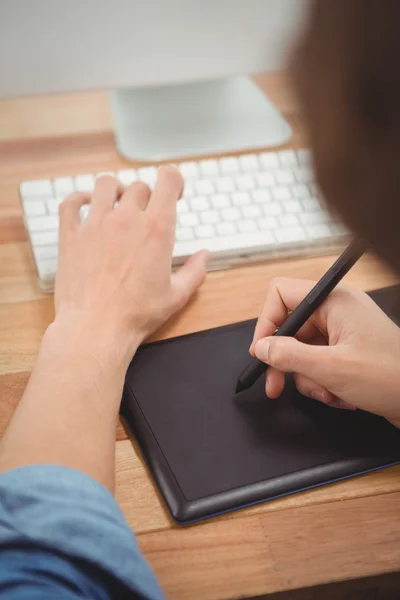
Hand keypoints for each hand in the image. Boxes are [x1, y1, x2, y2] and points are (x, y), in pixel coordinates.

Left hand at [52, 167, 208, 365]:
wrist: (97, 328)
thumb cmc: (137, 315)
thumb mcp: (177, 296)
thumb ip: (195, 271)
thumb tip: (205, 255)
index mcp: (157, 229)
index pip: (168, 179)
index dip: (174, 180)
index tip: (174, 193)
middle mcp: (126, 219)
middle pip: (139, 186)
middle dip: (147, 196)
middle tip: (147, 215)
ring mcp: (95, 225)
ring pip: (105, 185)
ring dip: (116, 190)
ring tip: (118, 204)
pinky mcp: (71, 236)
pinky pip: (71, 203)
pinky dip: (79, 197)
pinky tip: (87, 204)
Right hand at [251, 278, 399, 427]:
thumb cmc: (391, 376)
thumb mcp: (331, 368)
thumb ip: (289, 355)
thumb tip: (262, 348)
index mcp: (334, 300)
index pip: (281, 295)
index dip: (266, 322)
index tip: (262, 351)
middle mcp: (337, 310)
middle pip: (290, 328)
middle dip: (286, 361)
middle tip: (276, 386)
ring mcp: (342, 330)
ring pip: (301, 350)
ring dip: (308, 378)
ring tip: (328, 393)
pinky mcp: (347, 350)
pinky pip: (317, 363)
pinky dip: (322, 382)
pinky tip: (340, 395)